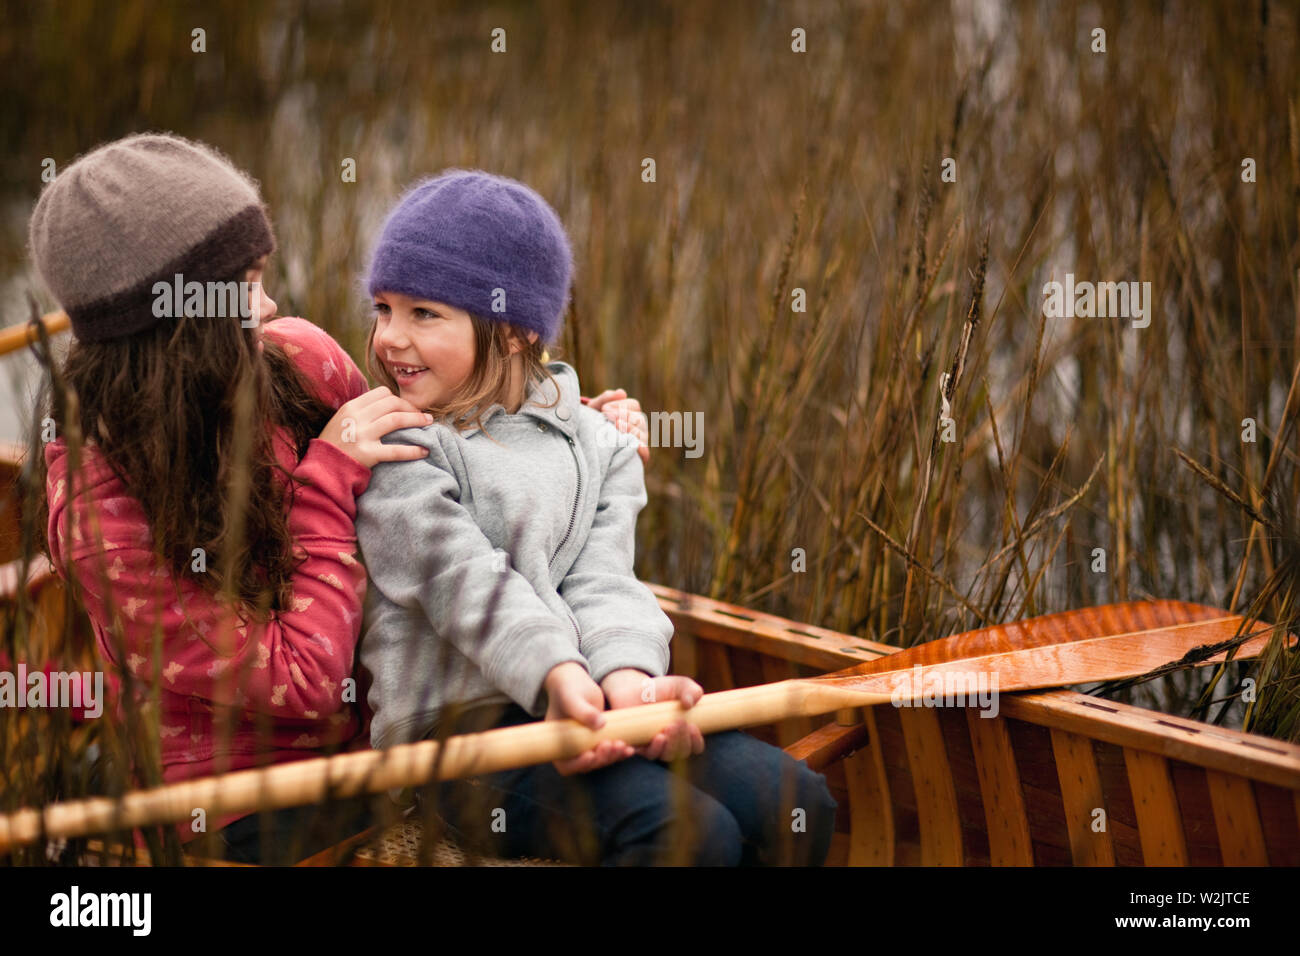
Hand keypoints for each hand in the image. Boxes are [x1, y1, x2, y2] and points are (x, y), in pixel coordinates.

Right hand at [318, 386, 432, 468]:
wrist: (322, 470)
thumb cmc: (335, 446)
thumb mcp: (342, 421)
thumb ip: (361, 412)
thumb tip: (387, 404)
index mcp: (351, 407)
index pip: (382, 393)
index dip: (399, 399)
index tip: (408, 408)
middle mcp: (356, 417)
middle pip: (392, 403)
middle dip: (412, 408)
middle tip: (423, 417)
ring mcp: (361, 435)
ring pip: (397, 420)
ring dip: (417, 421)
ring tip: (429, 425)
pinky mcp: (367, 454)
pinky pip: (396, 450)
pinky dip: (413, 450)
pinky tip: (424, 451)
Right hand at [544, 662, 634, 774]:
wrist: (575, 682)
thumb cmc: (568, 689)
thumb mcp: (573, 698)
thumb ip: (583, 711)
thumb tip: (600, 723)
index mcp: (557, 743)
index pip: (566, 764)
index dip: (578, 764)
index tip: (590, 754)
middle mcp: (572, 748)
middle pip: (587, 765)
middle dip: (601, 758)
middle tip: (611, 744)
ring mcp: (586, 745)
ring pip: (600, 760)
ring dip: (612, 757)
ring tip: (622, 745)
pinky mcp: (599, 739)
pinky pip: (609, 751)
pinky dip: (619, 752)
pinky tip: (629, 749)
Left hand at [583, 389, 649, 464]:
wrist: (584, 448)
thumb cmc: (591, 425)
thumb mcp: (594, 410)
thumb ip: (605, 399)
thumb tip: (622, 393)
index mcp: (631, 414)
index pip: (634, 405)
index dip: (620, 405)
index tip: (604, 409)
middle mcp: (638, 428)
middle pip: (639, 418)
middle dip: (623, 415)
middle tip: (607, 416)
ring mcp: (639, 442)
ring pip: (641, 433)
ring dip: (629, 429)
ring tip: (616, 426)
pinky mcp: (637, 458)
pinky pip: (645, 453)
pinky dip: (641, 449)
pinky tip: (631, 445)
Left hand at [600, 669, 704, 761]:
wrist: (635, 688)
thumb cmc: (661, 689)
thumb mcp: (680, 685)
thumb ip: (691, 690)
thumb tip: (689, 703)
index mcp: (684, 732)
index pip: (695, 746)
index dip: (696, 741)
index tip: (693, 727)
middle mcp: (671, 742)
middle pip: (681, 752)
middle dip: (682, 740)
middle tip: (678, 722)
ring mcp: (655, 745)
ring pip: (665, 755)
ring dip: (668, 747)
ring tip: (665, 730)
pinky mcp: (639, 745)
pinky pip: (645, 754)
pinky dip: (651, 749)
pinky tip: (655, 737)